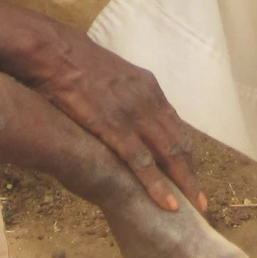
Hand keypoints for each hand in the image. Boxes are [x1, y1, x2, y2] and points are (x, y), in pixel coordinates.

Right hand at [0, 0, 206, 211]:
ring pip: (168, 154)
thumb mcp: (111, 76)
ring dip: (183, 183)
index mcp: (148, 88)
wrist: (54, 51)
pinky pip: (141, 161)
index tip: (192, 174)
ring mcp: (133, 114)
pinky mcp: (114, 127)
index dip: (185, 153)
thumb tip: (121, 113)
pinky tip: (167, 203)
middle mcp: (148, 101)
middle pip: (179, 143)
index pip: (175, 127)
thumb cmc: (74, 63)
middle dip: (191, 173)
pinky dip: (156, 184)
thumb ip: (123, 96)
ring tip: (195, 206)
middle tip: (202, 200)